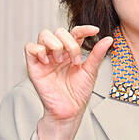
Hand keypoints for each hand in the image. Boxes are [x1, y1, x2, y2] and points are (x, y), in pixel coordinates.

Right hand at [25, 25, 112, 139]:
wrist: (69, 111)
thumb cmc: (78, 94)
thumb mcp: (90, 72)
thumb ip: (97, 55)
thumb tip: (108, 39)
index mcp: (71, 52)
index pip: (75, 32)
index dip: (84, 28)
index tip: (95, 31)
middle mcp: (57, 53)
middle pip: (58, 31)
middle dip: (69, 42)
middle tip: (74, 61)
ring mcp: (45, 58)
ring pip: (44, 35)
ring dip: (55, 45)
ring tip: (60, 61)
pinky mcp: (34, 66)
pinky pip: (30, 47)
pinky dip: (39, 50)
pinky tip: (48, 61)